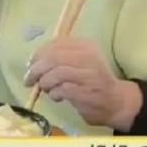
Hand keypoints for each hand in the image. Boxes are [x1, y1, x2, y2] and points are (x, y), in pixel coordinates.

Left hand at [25, 38, 143, 129]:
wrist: (117, 102)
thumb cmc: (94, 81)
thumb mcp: (81, 62)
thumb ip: (61, 58)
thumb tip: (33, 62)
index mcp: (86, 45)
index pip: (56, 44)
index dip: (39, 54)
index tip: (31, 64)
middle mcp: (89, 57)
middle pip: (53, 58)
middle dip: (36, 69)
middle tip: (29, 80)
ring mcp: (88, 75)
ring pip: (56, 73)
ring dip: (45, 83)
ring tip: (46, 89)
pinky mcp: (86, 92)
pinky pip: (61, 89)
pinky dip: (54, 93)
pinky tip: (57, 97)